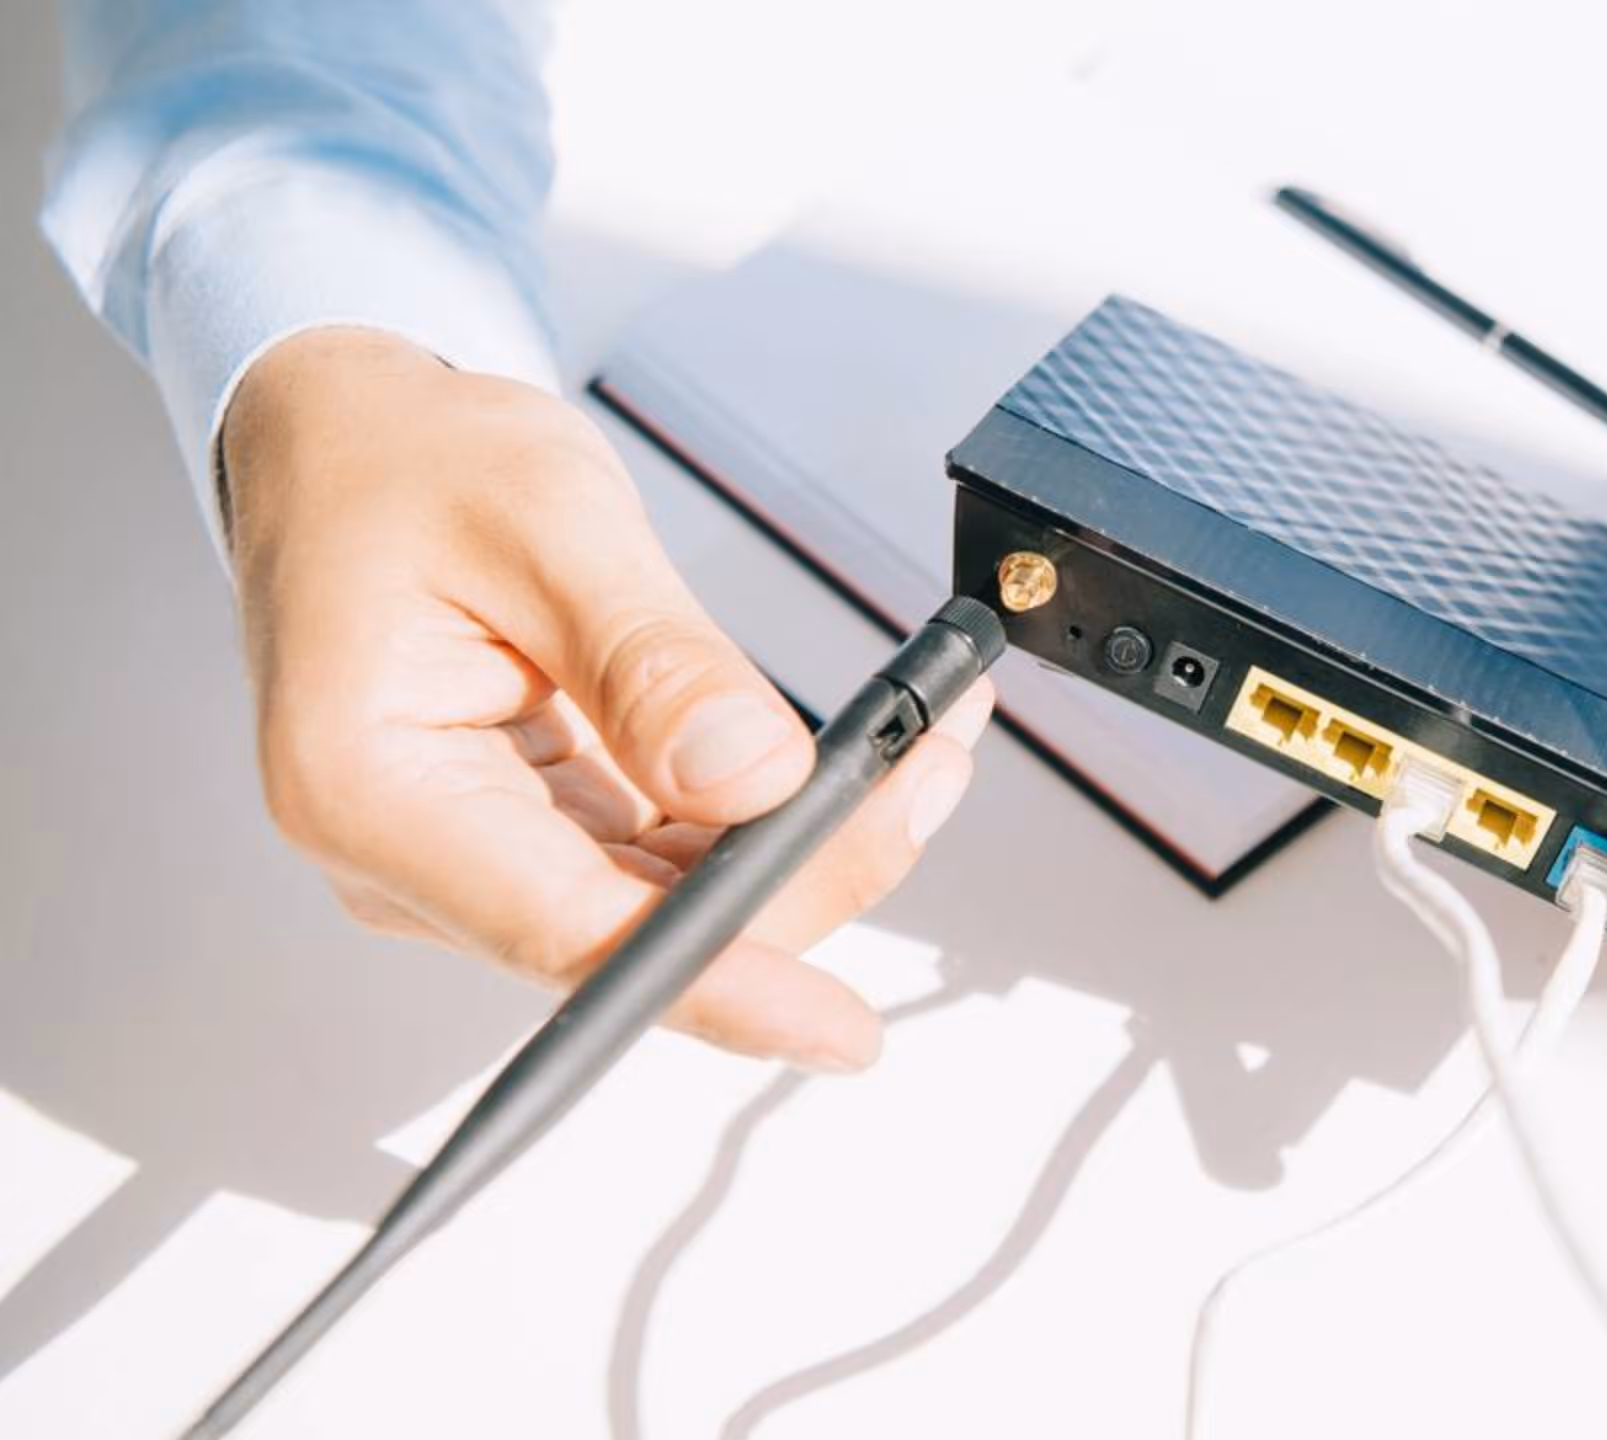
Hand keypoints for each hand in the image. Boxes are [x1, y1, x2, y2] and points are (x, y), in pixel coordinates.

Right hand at [223, 328, 991, 1069]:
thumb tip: (757, 780)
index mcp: (368, 789)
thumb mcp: (549, 522)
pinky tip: (852, 762)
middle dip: (808, 870)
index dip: (718, 986)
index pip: (564, 934)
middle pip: (640, 932)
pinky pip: (668, 863)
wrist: (351, 445)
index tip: (836, 1027)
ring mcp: (472, 860)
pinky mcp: (530, 839)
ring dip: (807, 843)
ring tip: (919, 745)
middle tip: (930, 770)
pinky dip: (766, 818)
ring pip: (674, 906)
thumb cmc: (411, 464)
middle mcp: (407, 857)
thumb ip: (655, 660)